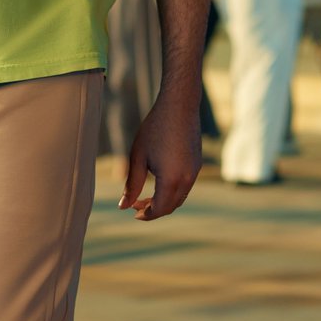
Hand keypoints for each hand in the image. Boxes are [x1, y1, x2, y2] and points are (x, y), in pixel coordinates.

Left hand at [122, 89, 202, 219]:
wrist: (179, 106)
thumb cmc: (155, 129)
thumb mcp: (138, 157)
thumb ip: (131, 185)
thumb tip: (123, 206)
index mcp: (171, 179)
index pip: (159, 209)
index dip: (146, 214)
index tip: (132, 211)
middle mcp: (187, 179)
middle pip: (171, 207)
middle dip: (153, 210)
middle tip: (135, 204)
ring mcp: (194, 172)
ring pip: (179, 198)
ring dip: (164, 201)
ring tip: (146, 195)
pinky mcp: (197, 164)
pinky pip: (185, 186)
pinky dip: (172, 191)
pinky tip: (159, 182)